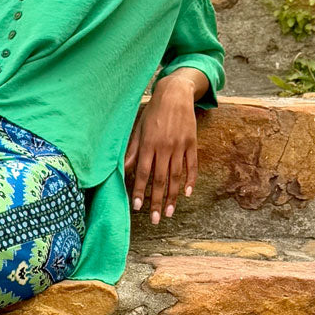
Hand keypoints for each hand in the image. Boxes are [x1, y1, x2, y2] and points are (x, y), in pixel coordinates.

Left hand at [123, 78, 197, 224]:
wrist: (175, 94)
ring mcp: (180, 146)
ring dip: (173, 197)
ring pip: (177, 176)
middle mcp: (164, 147)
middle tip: (156, 219)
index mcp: (148, 144)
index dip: (139, 191)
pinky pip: (192, 165)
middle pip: (160, 179)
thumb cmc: (152, 113)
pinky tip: (187, 194)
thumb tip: (122, 169)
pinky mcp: (192, 143)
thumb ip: (131, 150)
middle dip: (157, 201)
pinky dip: (190, 180)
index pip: (142, 173)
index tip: (137, 207)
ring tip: (170, 213)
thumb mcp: (137, 129)